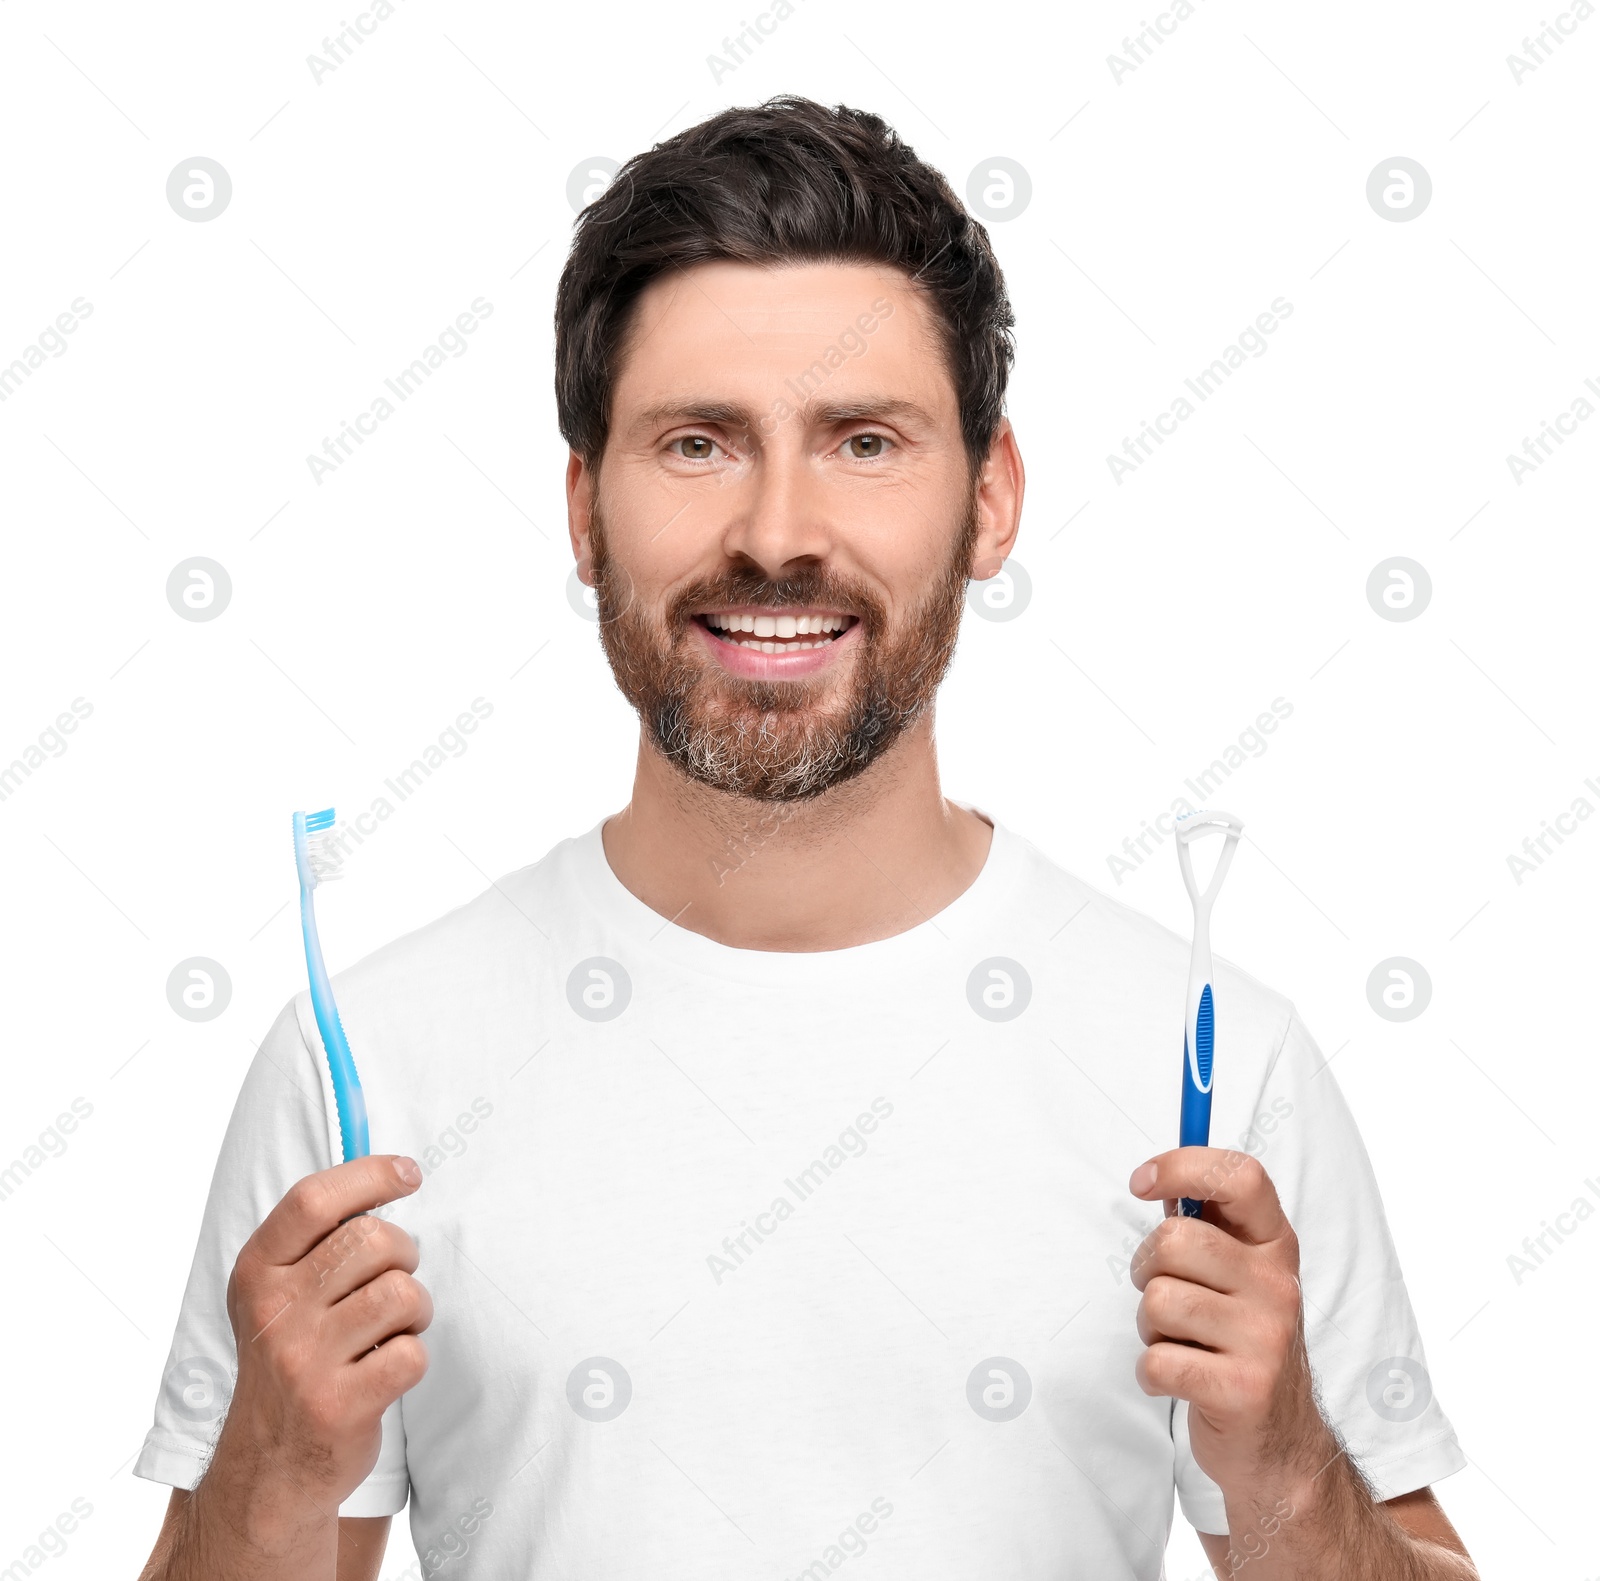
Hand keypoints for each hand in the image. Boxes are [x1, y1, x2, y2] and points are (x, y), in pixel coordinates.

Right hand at [217, 1155, 431, 1510]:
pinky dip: (412, 1357)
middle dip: (403, 1255)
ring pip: (402, 1293)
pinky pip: (412, 1352)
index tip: (408, 1173)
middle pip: (372, 1240)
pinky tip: (386, 1370)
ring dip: (414, 1309)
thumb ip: (319, 1240)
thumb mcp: (279, 1296)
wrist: (267, 1470)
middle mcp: (275, 1312)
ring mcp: (305, 1361)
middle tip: (392, 1283)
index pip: (313, 1200)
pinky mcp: (339, 1405)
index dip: (369, 1174)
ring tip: (391, 1330)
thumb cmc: (292, 1363)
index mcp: (257, 1273)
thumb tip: (391, 1170)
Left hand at [1127, 1148, 1327, 1498]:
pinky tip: (1179, 1379)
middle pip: (1175, 1239)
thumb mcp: (1237, 1275)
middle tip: (1163, 1295)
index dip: (1182, 1166)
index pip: (1239, 1176)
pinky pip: (1156, 1361)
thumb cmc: (1239, 1341)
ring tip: (1179, 1342)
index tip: (1142, 1182)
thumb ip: (1205, 1227)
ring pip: (1156, 1300)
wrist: (1281, 1443)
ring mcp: (1265, 1338)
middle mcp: (1277, 1286)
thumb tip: (1156, 1179)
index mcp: (1274, 1246)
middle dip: (1145, 1267)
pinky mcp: (1243, 1390)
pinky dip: (1150, 1373)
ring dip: (1149, 1327)